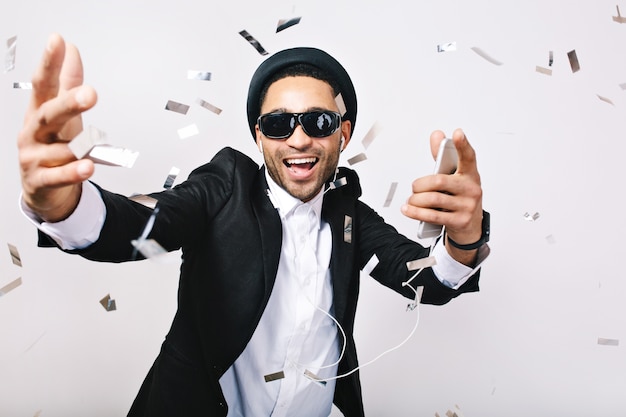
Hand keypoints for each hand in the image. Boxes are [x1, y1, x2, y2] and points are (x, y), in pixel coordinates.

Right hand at [18, 33, 97, 221]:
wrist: (44, 188)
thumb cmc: (55, 145)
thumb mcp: (63, 113)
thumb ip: (68, 83)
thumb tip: (72, 50)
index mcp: (39, 112)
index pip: (43, 84)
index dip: (49, 63)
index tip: (57, 42)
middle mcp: (33, 132)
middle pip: (49, 115)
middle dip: (69, 104)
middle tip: (90, 94)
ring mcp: (34, 157)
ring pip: (59, 149)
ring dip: (78, 147)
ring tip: (93, 146)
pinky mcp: (40, 180)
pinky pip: (57, 176)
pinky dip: (73, 172)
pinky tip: (86, 167)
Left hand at [401, 128, 482, 264]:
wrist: (470, 226)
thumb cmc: (459, 197)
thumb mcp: (454, 177)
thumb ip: (442, 157)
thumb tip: (437, 135)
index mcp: (470, 174)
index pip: (468, 157)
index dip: (462, 145)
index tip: (458, 133)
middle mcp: (472, 189)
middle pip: (438, 181)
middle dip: (420, 185)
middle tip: (414, 188)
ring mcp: (467, 206)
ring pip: (433, 199)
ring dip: (416, 200)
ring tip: (411, 200)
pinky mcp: (460, 221)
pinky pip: (432, 215)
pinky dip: (416, 212)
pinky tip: (408, 210)